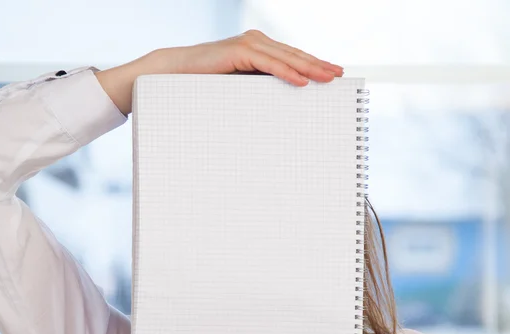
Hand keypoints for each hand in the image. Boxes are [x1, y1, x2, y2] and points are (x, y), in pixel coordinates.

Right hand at [95, 29, 343, 114]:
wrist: (171, 74)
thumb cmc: (201, 86)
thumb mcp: (235, 90)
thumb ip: (255, 91)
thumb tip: (277, 111)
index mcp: (256, 52)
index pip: (291, 59)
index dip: (312, 66)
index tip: (332, 77)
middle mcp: (255, 44)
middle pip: (294, 56)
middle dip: (318, 66)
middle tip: (340, 76)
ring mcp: (247, 45)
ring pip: (285, 57)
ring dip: (308, 67)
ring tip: (328, 78)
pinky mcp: (237, 51)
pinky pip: (267, 62)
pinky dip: (284, 71)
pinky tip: (301, 80)